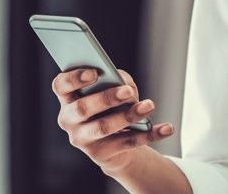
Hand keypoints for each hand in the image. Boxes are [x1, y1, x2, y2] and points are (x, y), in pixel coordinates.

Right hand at [53, 67, 173, 175]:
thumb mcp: (111, 89)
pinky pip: (127, 143)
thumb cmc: (111, 106)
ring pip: (103, 127)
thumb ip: (115, 80)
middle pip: (82, 108)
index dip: (74, 78)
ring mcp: (83, 139)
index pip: (61, 85)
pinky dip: (150, 134)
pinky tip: (166, 128)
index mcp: (68, 98)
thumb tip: (124, 84)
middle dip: (106, 98)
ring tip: (149, 105)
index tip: (94, 72)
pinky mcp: (101, 154)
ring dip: (128, 115)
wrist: (115, 143)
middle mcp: (70, 120)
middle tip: (128, 91)